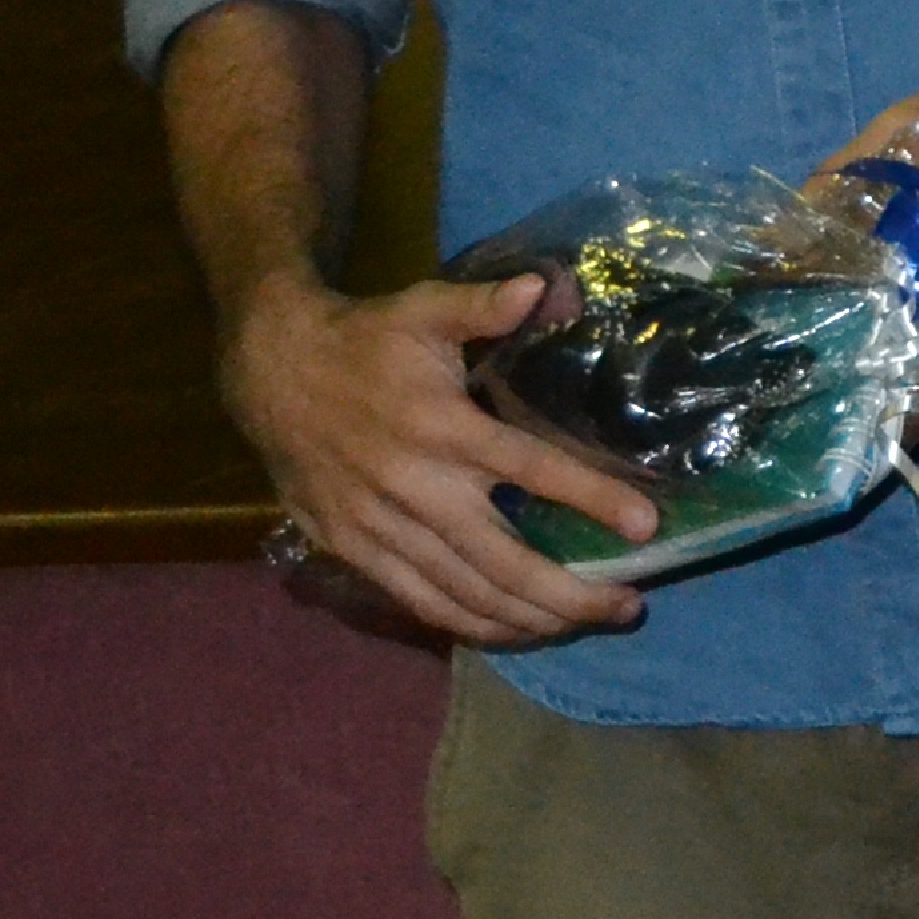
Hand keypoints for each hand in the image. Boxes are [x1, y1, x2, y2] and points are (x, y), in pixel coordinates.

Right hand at [224, 262, 660, 648]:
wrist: (269, 371)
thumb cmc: (363, 340)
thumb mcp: (422, 309)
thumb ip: (482, 304)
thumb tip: (541, 287)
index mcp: (442, 427)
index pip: (532, 470)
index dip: (593, 500)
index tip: (648, 527)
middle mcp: (415, 487)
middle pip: (503, 560)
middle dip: (571, 593)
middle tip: (629, 606)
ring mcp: (379, 527)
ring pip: (463, 592)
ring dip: (528, 618)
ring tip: (584, 622)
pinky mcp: (350, 549)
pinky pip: (416, 600)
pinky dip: (468, 623)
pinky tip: (511, 630)